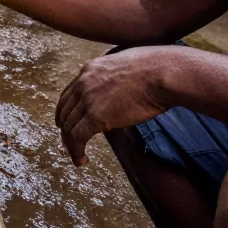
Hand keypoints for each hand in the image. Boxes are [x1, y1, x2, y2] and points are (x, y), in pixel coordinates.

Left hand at [55, 47, 171, 165]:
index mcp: (90, 69)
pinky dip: (76, 151)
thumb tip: (121, 89)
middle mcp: (83, 82)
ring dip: (70, 143)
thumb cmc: (156, 68)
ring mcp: (87, 98)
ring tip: (76, 155)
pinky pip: (77, 137)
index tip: (67, 123)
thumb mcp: (126, 66)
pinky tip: (81, 161)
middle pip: (65, 111)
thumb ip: (115, 77)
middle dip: (65, 129)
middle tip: (69, 143)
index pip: (69, 93)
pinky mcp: (96, 116)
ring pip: (69, 126)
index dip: (66, 111)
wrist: (161, 73)